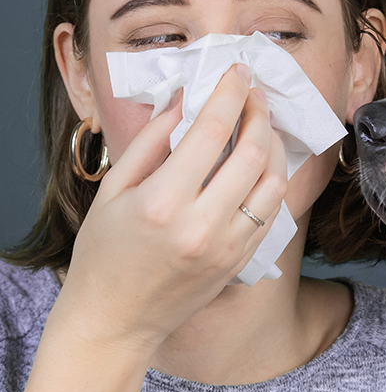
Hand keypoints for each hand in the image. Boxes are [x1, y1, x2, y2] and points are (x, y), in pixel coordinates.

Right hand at [55, 64, 286, 354]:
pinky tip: (261, 163)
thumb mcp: (113, 189)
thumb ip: (152, 140)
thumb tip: (187, 99)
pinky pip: (272, 211)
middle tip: (254, 93)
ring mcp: (228, 247)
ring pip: (274, 182)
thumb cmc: (104, 253)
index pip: (211, 131)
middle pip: (253, 153)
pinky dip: (272, 179)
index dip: (229, 93)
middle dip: (259, 113)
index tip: (238, 70)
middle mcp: (202, 225)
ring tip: (261, 125)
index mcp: (162, 202)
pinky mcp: (241, 261)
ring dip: (274, 145)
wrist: (116, 320)